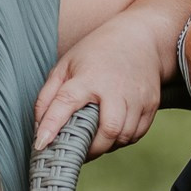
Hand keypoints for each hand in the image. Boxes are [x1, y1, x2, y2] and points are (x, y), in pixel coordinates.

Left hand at [35, 16, 164, 156]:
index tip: (41, 144)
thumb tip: (39, 127)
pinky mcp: (151, 104)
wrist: (140, 38)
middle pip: (107, 131)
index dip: (52, 126)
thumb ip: (48, 96)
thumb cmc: (97, 52)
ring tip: (94, 141)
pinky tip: (112, 133)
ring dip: (107, 146)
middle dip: (91, 150)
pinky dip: (122, 140)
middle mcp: (115, 89)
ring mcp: (137, 97)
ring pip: (123, 137)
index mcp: (88, 77)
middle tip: (77, 152)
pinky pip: (136, 134)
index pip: (66, 102)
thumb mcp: (66, 65)